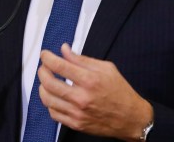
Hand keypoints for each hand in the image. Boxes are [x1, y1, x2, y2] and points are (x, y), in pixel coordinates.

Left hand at [38, 43, 152, 140]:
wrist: (131, 118)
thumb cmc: (120, 91)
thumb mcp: (106, 68)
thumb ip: (82, 59)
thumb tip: (64, 49)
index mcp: (90, 80)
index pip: (59, 66)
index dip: (47, 57)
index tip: (45, 54)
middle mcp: (82, 97)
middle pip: (48, 82)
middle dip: (42, 71)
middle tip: (44, 66)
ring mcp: (77, 113)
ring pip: (47, 99)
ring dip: (42, 87)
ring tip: (47, 81)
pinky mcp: (76, 124)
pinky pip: (53, 113)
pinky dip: (50, 103)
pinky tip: (55, 96)